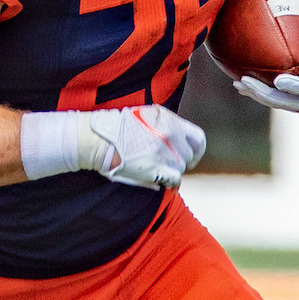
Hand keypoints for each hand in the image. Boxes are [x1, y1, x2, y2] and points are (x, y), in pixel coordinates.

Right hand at [81, 103, 206, 189]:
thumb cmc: (119, 129)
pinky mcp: (156, 168)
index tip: (190, 156)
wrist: (100, 139)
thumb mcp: (146, 115)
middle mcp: (170, 134)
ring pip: (180, 168)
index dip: (197, 150)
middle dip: (179, 161)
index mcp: (169, 120)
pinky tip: (165, 184)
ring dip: (172, 171)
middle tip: (166, 163)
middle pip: (188, 155)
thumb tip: (179, 140)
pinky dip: (172, 183)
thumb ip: (166, 124)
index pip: (198, 138)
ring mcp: (164, 152)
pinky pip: (175, 180)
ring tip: (157, 169)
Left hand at [236, 1, 298, 117]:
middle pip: (285, 102)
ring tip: (238, 84)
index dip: (293, 86)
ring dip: (258, 95)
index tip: (278, 80)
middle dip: (263, 93)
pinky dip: (264, 95)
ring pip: (279, 104)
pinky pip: (280, 102)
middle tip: (244, 80)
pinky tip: (245, 87)